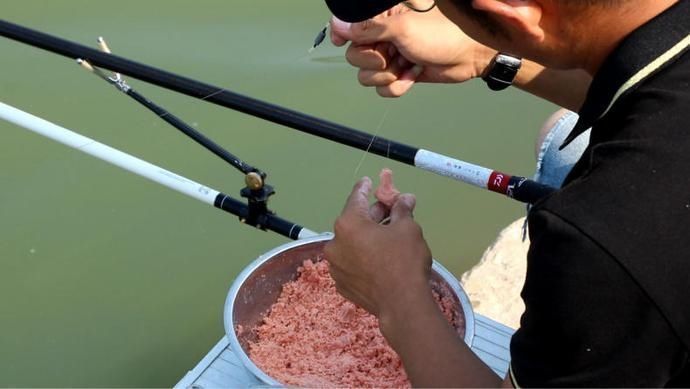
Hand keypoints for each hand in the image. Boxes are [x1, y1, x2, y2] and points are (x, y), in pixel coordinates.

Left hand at [324, 177, 432, 319]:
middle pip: (354, 221)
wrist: (402, 305)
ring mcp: (336, 266)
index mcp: (348, 224)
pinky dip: (363, 257)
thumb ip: (402, 209)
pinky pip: (352, 263)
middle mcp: (335, 243)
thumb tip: (405, 199)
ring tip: (387, 237)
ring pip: (351, 244)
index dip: (365, 187)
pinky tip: (379, 259)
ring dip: (366, 237)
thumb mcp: (408, 228)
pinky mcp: (342, 285)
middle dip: (372, 215)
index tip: (368, 181)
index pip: (356, 198)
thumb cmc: (404, 260)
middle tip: (390, 210)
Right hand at [329, 3, 495, 96]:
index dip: (341, 34)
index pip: (347, 24)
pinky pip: (384, 89)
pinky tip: (414, 74)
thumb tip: (340, 26)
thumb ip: (369, 28)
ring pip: (368, 76)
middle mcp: (383, 35)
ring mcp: (391, 55)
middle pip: (354, 56)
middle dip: (374, 61)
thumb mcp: (403, 28)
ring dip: (389, 75)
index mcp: (382, 17)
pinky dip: (399, 86)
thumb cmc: (444, 34)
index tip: (342, 41)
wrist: (470, 55)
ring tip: (407, 64)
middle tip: (393, 54)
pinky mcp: (400, 73)